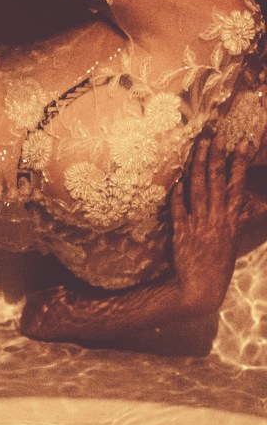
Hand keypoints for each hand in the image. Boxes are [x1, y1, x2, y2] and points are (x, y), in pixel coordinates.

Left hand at [171, 137, 249, 309]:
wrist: (200, 288)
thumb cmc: (217, 264)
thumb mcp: (232, 238)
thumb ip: (236, 218)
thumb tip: (248, 202)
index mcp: (231, 219)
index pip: (237, 185)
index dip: (239, 163)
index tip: (241, 144)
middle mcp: (217, 218)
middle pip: (217, 181)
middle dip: (216, 156)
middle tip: (215, 136)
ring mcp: (198, 223)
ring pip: (198, 188)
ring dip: (197, 166)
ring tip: (198, 147)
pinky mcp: (181, 231)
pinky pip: (178, 208)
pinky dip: (177, 193)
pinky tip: (176, 179)